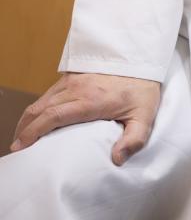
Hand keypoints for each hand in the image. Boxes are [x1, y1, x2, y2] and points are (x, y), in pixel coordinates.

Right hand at [10, 72, 161, 165]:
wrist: (143, 60)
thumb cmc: (143, 89)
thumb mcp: (145, 116)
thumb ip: (134, 139)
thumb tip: (117, 159)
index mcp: (91, 100)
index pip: (52, 116)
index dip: (33, 132)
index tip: (21, 147)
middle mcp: (77, 88)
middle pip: (40, 110)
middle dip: (24, 130)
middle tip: (16, 148)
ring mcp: (73, 80)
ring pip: (40, 101)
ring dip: (28, 120)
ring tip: (22, 138)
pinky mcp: (72, 76)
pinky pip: (48, 94)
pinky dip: (37, 109)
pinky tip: (36, 121)